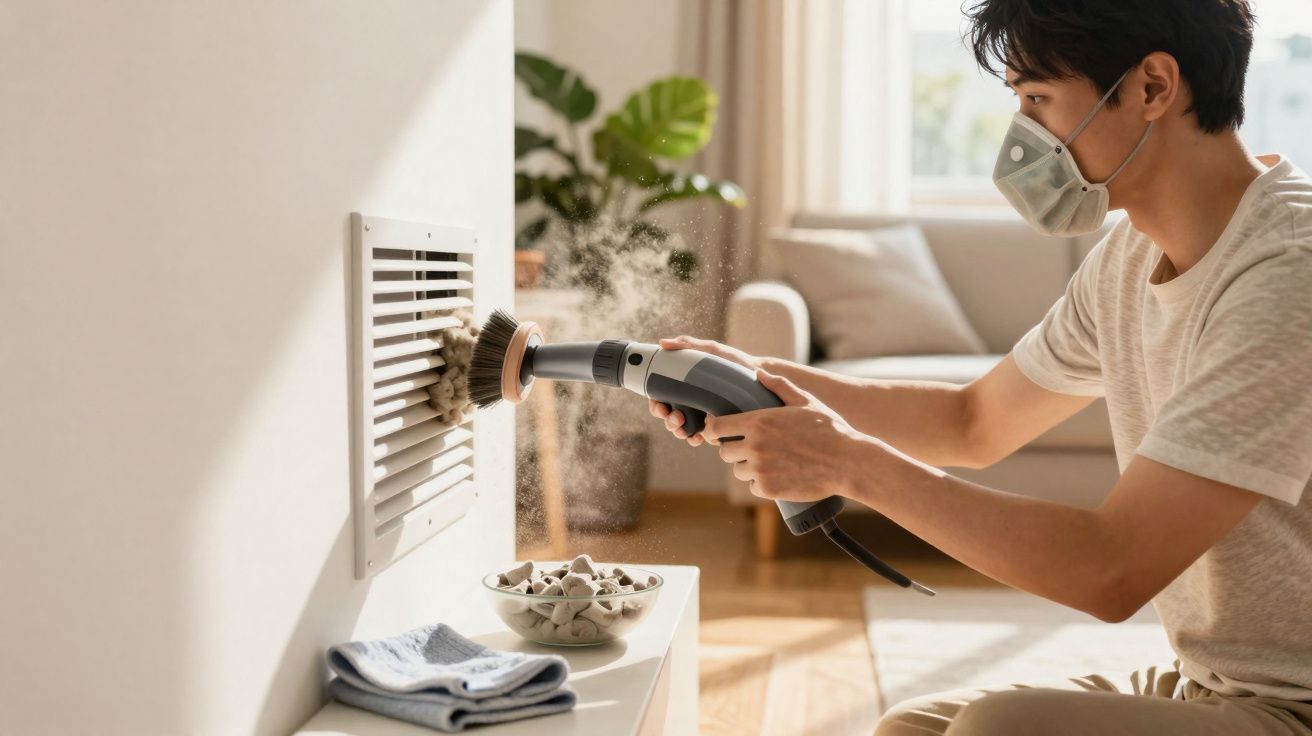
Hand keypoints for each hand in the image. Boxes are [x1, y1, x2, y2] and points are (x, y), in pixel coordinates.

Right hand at [648, 335, 763, 446]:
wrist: (758, 376)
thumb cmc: (732, 361)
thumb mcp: (710, 350)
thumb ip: (688, 345)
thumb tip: (663, 343)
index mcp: (682, 385)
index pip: (661, 398)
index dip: (656, 406)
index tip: (661, 407)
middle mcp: (689, 401)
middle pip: (668, 416)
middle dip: (667, 421)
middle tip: (676, 418)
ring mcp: (700, 415)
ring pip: (680, 429)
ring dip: (678, 431)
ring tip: (685, 430)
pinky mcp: (714, 425)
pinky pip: (698, 436)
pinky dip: (694, 438)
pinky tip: (698, 437)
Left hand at [701, 367, 867, 502]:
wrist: (847, 462)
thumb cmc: (828, 429)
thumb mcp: (805, 402)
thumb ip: (779, 386)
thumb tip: (759, 373)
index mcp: (758, 422)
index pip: (715, 427)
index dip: (715, 428)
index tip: (720, 430)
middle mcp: (754, 446)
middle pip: (724, 451)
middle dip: (735, 449)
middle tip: (753, 447)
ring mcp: (760, 469)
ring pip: (738, 470)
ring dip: (748, 467)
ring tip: (770, 461)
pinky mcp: (768, 489)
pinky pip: (753, 486)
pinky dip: (762, 483)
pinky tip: (779, 474)